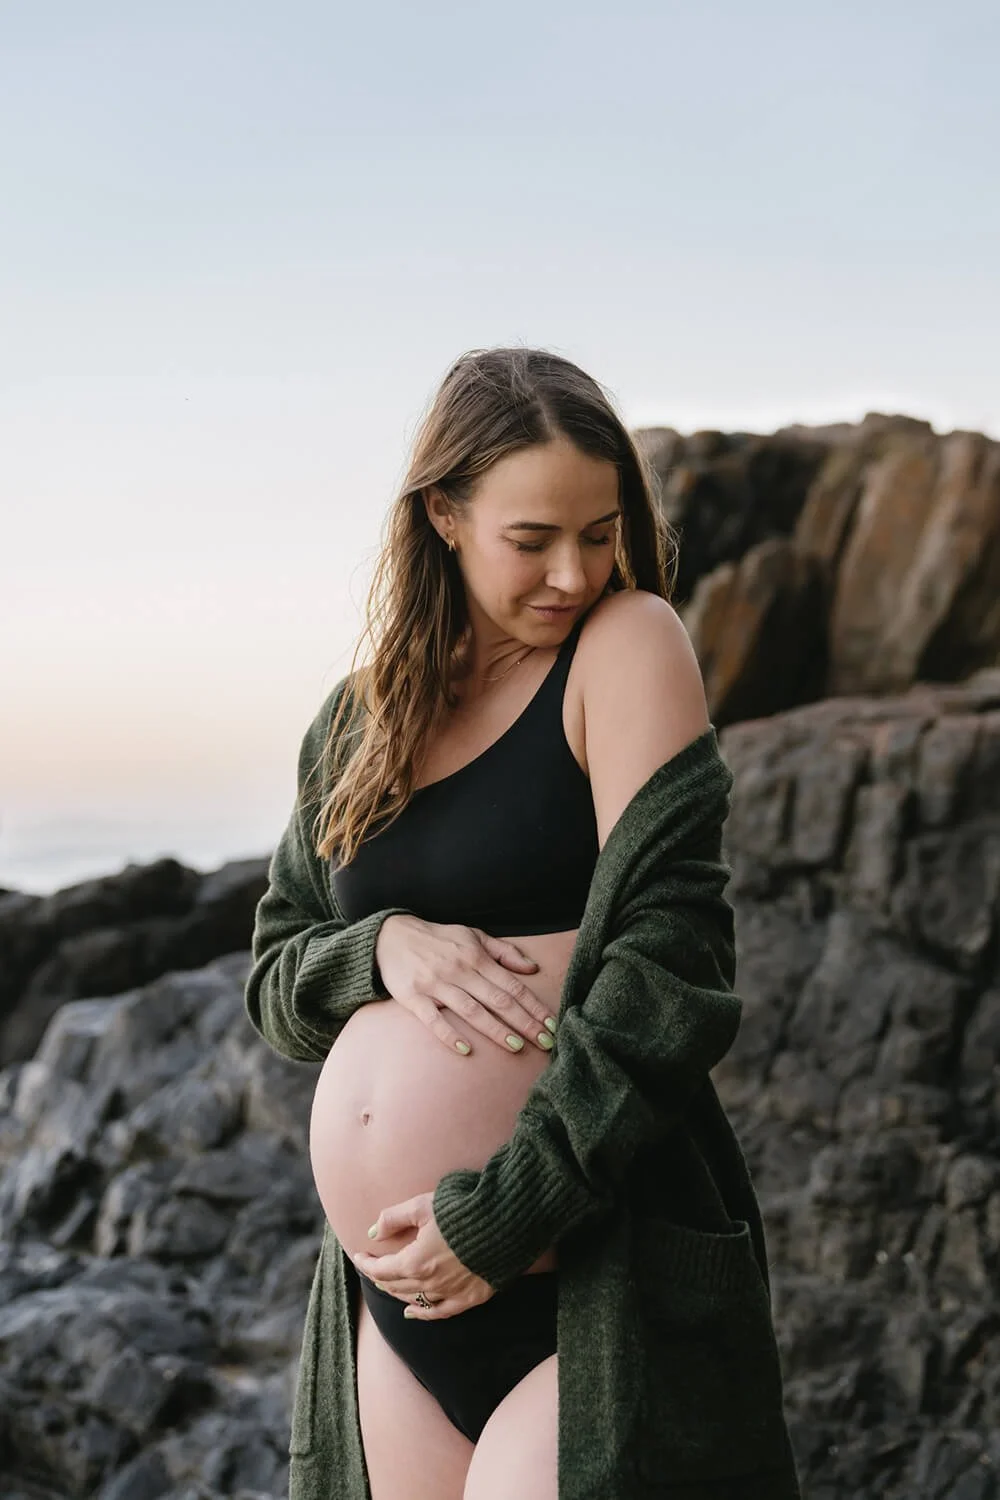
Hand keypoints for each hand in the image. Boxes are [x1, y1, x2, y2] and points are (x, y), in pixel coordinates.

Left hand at [353, 1191, 494, 1319]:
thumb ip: (394, 1218)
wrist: (506, 1222)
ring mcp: (451, 1292)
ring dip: (397, 1293)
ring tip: (388, 1285)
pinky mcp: (470, 1297)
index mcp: (415, 1261)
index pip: (381, 1270)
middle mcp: (430, 1282)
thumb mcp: (422, 1205)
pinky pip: (440, 1312)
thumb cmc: (462, 1209)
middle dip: (380, 1277)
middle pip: (396, 1286)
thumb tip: (373, 1232)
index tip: (359, 1256)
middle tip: (373, 1266)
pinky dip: (423, 1313)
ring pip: (414, 1300)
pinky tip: (412, 1312)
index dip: (367, 1264)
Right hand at [374, 914, 557, 1055]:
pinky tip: (465, 1050)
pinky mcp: (413, 998)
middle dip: (524, 1022)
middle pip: (498, 1000)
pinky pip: (433, 1019)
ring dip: (496, 1030)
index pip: (512, 985)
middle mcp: (459, 970)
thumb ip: (503, 952)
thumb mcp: (473, 936)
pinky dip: (449, 1035)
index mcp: (476, 957)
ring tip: (517, 1047)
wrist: (390, 936)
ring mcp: (436, 985)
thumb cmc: (439, 938)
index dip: (534, 1006)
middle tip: (545, 1043)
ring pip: (471, 1011)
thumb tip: (532, 969)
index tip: (552, 1025)